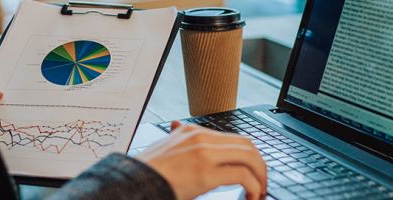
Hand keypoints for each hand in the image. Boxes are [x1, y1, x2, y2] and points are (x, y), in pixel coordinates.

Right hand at [136, 121, 266, 199]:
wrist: (132, 182)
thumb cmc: (146, 172)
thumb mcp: (163, 148)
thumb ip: (176, 139)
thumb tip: (177, 127)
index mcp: (191, 132)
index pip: (232, 138)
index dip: (248, 156)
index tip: (252, 172)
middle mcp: (200, 138)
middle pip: (246, 144)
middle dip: (259, 165)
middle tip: (261, 182)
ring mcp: (204, 153)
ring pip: (250, 157)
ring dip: (260, 176)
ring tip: (259, 192)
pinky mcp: (206, 172)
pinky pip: (243, 176)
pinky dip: (253, 188)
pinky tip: (250, 197)